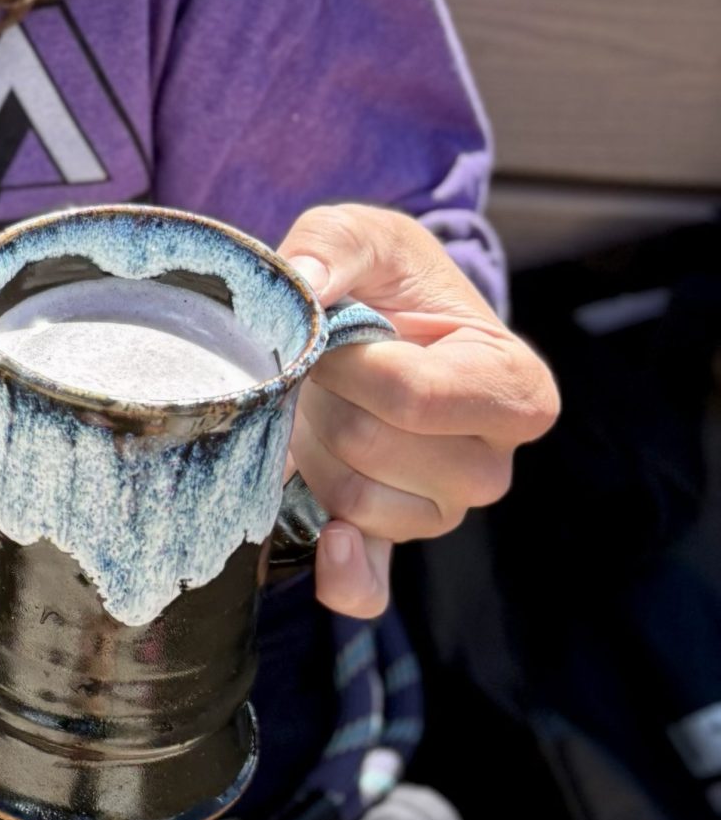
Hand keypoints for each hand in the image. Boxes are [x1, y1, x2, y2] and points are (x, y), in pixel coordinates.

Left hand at [280, 203, 558, 618]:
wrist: (369, 321)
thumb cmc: (384, 278)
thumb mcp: (364, 234)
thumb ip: (334, 244)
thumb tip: (305, 288)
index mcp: (514, 386)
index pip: (418, 399)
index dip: (352, 365)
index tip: (332, 331)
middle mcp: (491, 461)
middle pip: (377, 449)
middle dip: (328, 399)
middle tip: (325, 366)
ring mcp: (441, 507)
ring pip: (356, 497)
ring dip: (314, 444)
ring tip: (325, 402)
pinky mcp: (387, 538)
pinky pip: (370, 586)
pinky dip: (345, 575)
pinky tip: (329, 540)